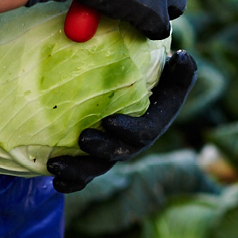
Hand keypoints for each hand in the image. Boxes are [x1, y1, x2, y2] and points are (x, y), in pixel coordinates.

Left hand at [47, 51, 197, 192]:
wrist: (129, 81)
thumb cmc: (149, 67)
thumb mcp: (166, 64)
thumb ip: (176, 66)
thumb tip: (182, 56)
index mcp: (153, 120)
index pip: (146, 131)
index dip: (131, 131)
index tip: (110, 121)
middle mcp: (134, 139)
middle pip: (120, 153)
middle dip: (103, 150)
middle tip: (83, 140)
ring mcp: (114, 149)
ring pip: (99, 166)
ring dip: (79, 170)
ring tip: (56, 165)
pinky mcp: (95, 154)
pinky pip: (84, 173)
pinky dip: (72, 180)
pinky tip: (55, 181)